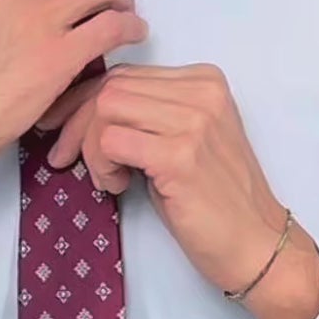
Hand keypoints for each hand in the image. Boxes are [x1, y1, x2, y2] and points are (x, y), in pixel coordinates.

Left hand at [45, 62, 297, 300]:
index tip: (62, 129)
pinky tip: (118, 186)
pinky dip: (101, 165)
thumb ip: (148, 115)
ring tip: (109, 178)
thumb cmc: (214, 202)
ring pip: (105, 108)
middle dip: (76, 123)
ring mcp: (193, 121)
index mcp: (204, 80)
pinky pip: (111, 141)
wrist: (255, 244)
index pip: (125, 74)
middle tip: (65, 158)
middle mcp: (202, 91)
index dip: (84, 101)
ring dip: (91, 147)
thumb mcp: (182, 142)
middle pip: (111, 86)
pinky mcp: (180, 155)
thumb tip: (83, 107)